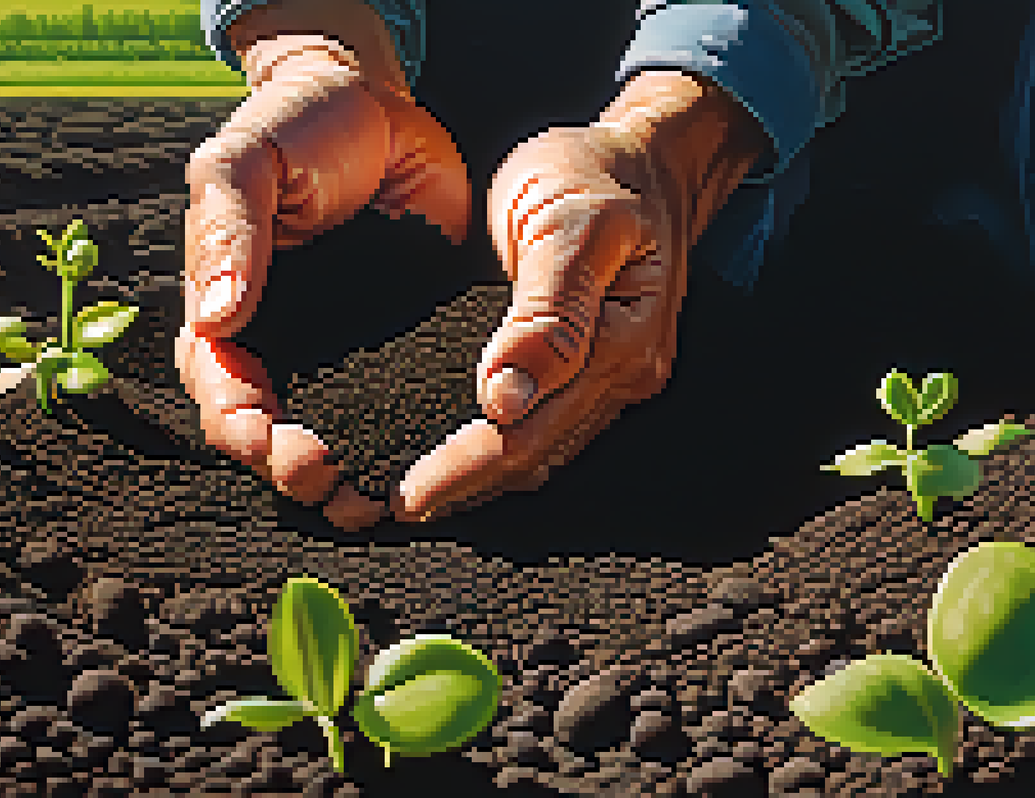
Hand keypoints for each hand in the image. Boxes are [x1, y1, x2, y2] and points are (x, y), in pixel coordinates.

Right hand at [176, 0, 469, 528]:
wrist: (376, 100)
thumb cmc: (294, 124)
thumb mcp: (245, 161)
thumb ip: (227, 231)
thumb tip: (216, 317)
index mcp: (225, 308)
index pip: (219, 386)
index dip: (240, 423)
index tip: (273, 440)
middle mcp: (279, 342)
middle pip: (270, 429)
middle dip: (291, 466)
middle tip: (331, 482)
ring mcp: (337, 350)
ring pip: (332, 431)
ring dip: (348, 472)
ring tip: (374, 500)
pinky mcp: (396, 344)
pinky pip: (395, 403)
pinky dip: (403, 439)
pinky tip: (425, 463)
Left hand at [389, 71, 768, 523]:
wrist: (647, 155)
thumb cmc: (602, 174)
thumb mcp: (571, 223)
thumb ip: (544, 312)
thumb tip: (504, 399)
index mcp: (623, 344)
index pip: (532, 431)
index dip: (466, 469)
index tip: (407, 495)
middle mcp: (625, 375)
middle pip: (533, 454)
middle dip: (463, 489)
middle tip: (388, 508)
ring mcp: (614, 376)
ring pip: (540, 451)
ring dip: (478, 480)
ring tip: (411, 497)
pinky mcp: (595, 367)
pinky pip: (545, 425)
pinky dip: (497, 449)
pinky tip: (455, 457)